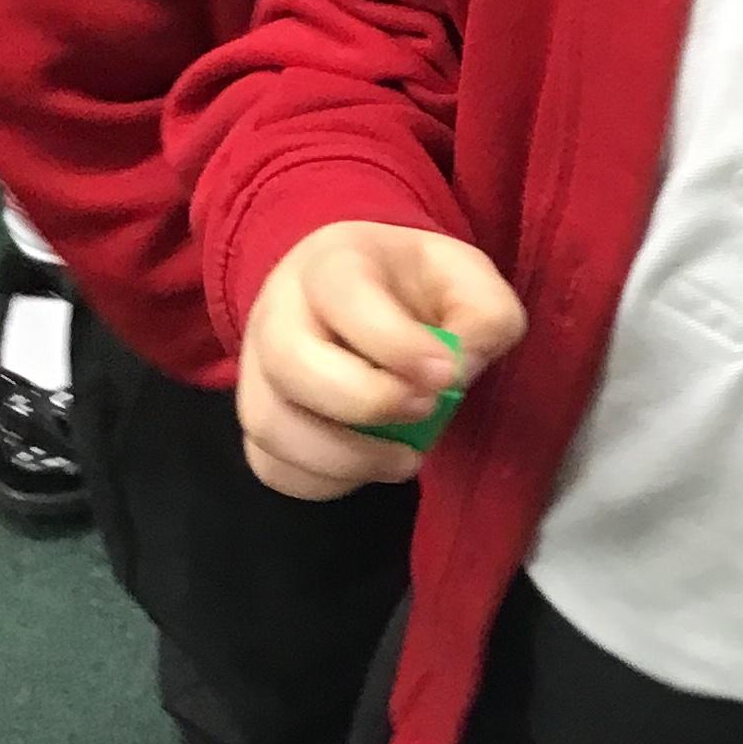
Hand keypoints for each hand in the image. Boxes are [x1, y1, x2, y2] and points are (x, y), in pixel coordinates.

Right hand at [237, 221, 524, 498]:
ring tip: (407, 456)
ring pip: (271, 425)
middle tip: (426, 408)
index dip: (394, 342)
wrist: (369, 298)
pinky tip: (372, 466)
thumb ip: (485, 315)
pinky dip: (327, 481)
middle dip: (366, 400)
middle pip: (290, 362)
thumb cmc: (419, 288)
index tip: (446, 375)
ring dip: (348, 456)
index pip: (342, 294)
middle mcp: (278, 312)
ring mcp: (257, 370)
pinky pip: (273, 467)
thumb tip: (461, 367)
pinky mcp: (259, 422)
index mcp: (331, 262)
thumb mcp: (469, 280)